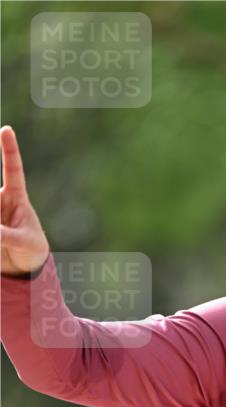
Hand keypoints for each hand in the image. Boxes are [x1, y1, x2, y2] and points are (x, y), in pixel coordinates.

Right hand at [1, 125, 49, 275]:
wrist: (22, 266)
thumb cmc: (32, 249)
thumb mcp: (25, 243)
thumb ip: (8, 236)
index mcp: (17, 197)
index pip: (12, 169)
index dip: (9, 150)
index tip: (7, 130)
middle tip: (3, 226)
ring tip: (3, 238)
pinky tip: (0, 239)